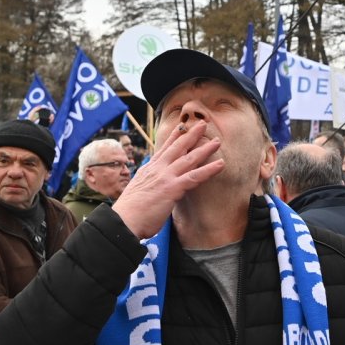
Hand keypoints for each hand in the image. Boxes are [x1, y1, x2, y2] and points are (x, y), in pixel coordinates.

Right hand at [113, 121, 223, 238]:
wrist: (123, 221)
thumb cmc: (130, 212)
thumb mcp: (139, 190)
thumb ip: (149, 184)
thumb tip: (153, 185)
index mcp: (149, 169)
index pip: (164, 149)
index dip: (173, 137)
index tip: (181, 127)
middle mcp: (158, 169)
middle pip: (178, 148)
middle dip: (191, 134)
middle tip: (202, 124)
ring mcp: (166, 177)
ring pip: (189, 159)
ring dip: (205, 149)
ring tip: (217, 141)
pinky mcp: (172, 188)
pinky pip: (195, 177)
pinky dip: (209, 170)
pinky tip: (221, 164)